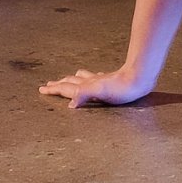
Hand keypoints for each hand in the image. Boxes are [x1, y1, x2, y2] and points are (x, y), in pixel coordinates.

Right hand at [39, 64, 154, 108]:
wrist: (139, 77)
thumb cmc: (122, 88)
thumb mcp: (100, 92)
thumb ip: (83, 95)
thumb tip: (69, 105)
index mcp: (87, 87)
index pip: (66, 88)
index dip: (54, 90)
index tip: (41, 89)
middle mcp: (91, 82)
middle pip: (71, 82)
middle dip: (59, 84)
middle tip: (48, 85)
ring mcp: (100, 80)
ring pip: (81, 78)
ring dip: (71, 79)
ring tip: (66, 79)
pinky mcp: (110, 80)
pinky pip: (94, 78)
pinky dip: (87, 78)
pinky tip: (93, 77)